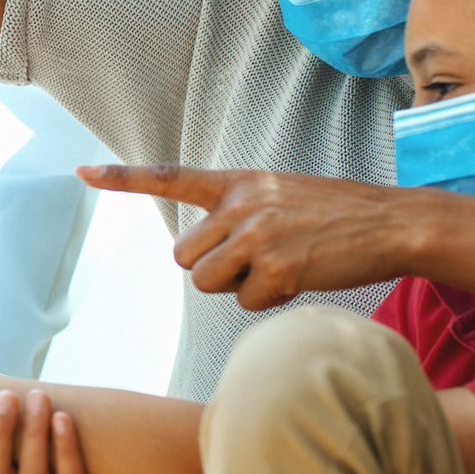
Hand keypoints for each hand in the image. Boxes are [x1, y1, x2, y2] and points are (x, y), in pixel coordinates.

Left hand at [79, 165, 417, 308]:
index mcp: (240, 182)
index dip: (122, 178)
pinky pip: (247, 303)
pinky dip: (270, 301)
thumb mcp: (282, 196)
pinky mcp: (276, 267)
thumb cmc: (338, 217)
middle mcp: (242, 203)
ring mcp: (258, 234)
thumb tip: (205, 258)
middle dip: (211, 271)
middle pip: (183, 257)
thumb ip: (240, 213)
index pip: (171, 177)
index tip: (80, 170)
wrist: (393, 224)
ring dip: (237, 288)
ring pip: (206, 283)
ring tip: (280, 268)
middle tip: (254, 263)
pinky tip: (301, 278)